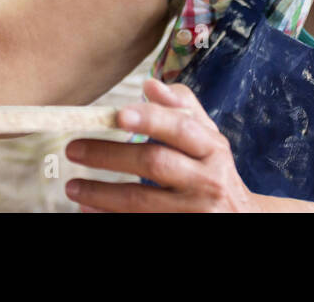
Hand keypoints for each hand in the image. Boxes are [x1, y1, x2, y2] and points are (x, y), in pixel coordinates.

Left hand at [64, 78, 261, 212]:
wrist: (241, 219)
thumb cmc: (214, 171)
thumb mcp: (209, 139)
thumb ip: (182, 110)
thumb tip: (150, 85)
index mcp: (212, 147)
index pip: (180, 127)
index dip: (150, 118)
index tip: (118, 114)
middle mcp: (207, 179)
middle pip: (155, 163)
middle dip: (110, 155)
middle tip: (74, 149)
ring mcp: (194, 210)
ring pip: (141, 201)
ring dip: (102, 193)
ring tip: (73, 186)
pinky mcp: (180, 228)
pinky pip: (140, 223)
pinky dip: (110, 216)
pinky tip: (89, 209)